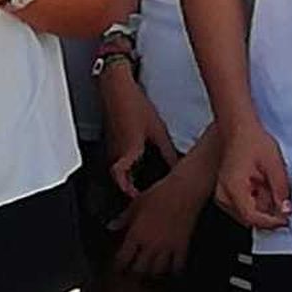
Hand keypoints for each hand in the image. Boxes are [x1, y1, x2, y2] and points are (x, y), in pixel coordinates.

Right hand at [100, 68, 177, 195]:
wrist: (117, 89)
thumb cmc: (134, 106)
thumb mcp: (158, 132)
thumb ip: (167, 152)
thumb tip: (178, 166)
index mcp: (127, 152)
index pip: (122, 180)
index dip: (129, 194)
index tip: (139, 202)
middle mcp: (116, 153)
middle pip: (121, 178)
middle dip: (131, 189)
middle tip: (144, 196)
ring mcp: (112, 146)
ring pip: (120, 169)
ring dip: (130, 177)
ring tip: (143, 182)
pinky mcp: (113, 140)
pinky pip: (119, 159)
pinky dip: (128, 165)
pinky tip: (140, 161)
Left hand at [112, 167, 204, 277]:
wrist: (184, 190)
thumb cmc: (159, 194)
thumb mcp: (136, 204)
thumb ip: (123, 218)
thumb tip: (111, 226)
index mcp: (136, 234)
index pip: (123, 257)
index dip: (118, 266)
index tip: (117, 268)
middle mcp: (151, 244)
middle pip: (140, 269)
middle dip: (134, 274)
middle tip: (132, 276)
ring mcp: (167, 246)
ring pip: (158, 271)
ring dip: (152, 274)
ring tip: (149, 276)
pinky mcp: (182, 245)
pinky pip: (178, 265)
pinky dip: (174, 271)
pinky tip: (171, 273)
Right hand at [217, 119, 291, 230]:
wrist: (238, 130)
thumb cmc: (252, 142)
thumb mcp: (274, 165)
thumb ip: (280, 190)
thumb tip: (286, 211)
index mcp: (233, 188)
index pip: (252, 217)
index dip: (271, 222)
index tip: (285, 220)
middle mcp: (223, 195)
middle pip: (249, 218)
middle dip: (267, 212)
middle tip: (277, 193)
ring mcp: (222, 195)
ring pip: (247, 214)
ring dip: (261, 205)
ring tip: (266, 183)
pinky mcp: (225, 194)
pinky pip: (243, 206)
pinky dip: (256, 200)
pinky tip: (260, 184)